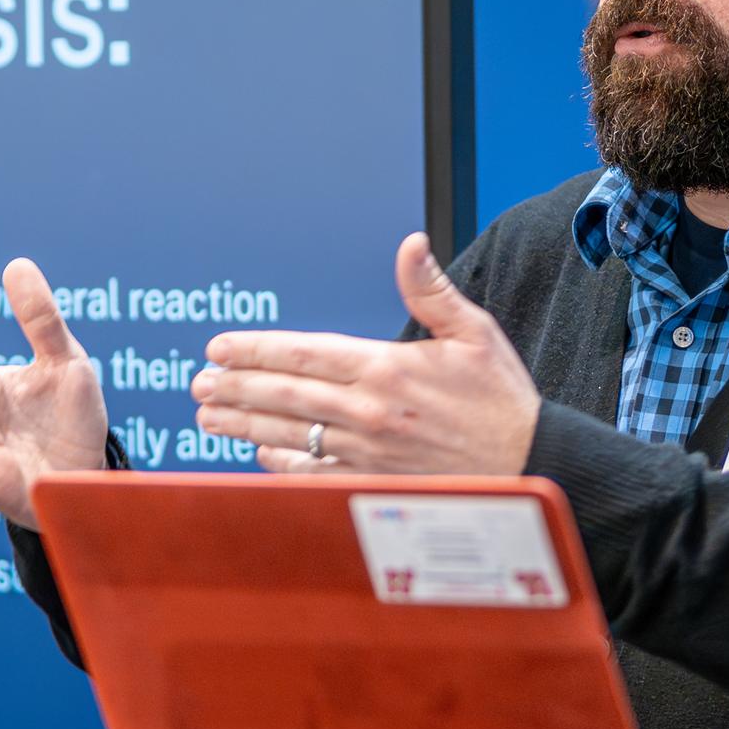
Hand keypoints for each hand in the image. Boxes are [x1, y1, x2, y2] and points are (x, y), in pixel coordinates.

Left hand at [192, 232, 539, 474]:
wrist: (531, 463)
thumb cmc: (501, 399)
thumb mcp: (473, 331)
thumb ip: (430, 289)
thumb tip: (410, 244)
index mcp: (387, 367)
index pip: (303, 352)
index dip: (255, 350)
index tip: (220, 347)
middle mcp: (369, 410)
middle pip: (284, 394)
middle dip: (234, 386)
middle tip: (198, 382)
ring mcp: (367, 451)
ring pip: (289, 433)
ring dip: (242, 423)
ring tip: (208, 415)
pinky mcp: (373, 483)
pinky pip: (313, 474)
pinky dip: (280, 463)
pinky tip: (257, 452)